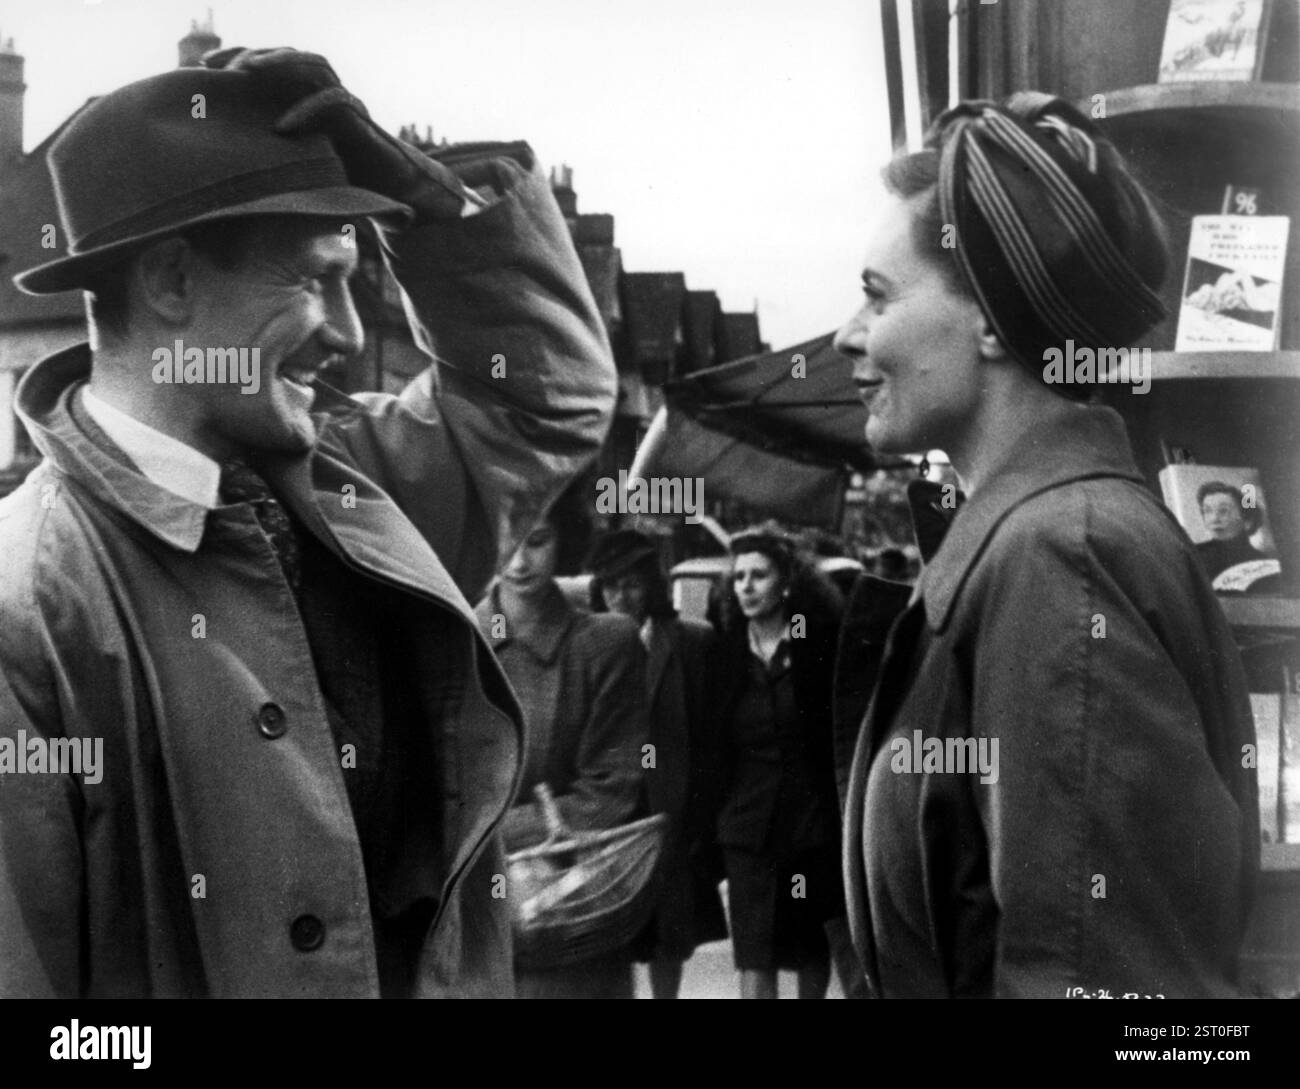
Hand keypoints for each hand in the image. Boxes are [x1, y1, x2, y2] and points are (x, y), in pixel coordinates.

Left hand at [203, 46, 471, 221]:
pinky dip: (307, 109)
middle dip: (250, 54)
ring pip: (313, 63)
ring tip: (247, 74)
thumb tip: (217, 173)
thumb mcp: (294, 167)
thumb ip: (266, 157)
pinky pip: (335, 100)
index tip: (201, 70)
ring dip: (278, 62)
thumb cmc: (343, 182)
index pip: (267, 65)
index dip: (234, 59)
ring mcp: (345, 102)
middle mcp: (324, 92)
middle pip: (286, 55)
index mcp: (306, 97)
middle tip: (219, 68)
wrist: (393, 194)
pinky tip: (283, 127)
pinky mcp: (362, 121)